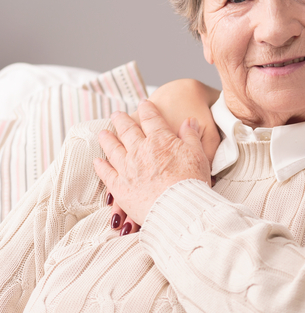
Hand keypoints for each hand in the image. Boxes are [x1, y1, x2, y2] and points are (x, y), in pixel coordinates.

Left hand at [94, 100, 211, 225]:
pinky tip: (97, 161)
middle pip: (127, 130)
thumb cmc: (192, 181)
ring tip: (103, 133)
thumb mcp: (199, 153)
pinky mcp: (120, 187)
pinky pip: (107, 173)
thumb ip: (191, 135)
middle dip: (122, 120)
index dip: (148, 109)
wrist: (179, 208)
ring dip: (107, 139)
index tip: (144, 103)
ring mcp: (127, 168)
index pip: (151, 119)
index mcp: (160, 140)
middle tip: (116, 114)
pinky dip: (101, 166)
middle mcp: (140, 150)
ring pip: (113, 149)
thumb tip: (189, 121)